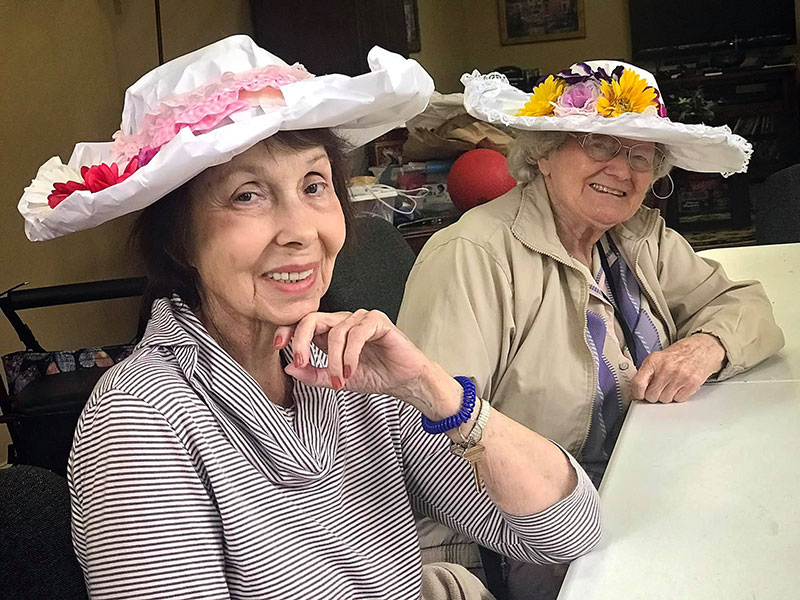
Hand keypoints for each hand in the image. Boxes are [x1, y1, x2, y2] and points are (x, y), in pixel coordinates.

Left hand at [274, 310, 461, 418]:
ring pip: (335, 332)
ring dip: (334, 360)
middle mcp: (344, 321)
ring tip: (340, 379)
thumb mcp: (336, 380)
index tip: (278, 346)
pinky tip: (352, 369)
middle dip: (302, 340)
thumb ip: (313, 374)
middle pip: (313, 319)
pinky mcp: (377, 321)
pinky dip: (350, 354)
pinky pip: (356, 333)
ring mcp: (361, 318)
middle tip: (302, 361)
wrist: (404, 381)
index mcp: (331, 332)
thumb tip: (289, 367)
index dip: (288, 330)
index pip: (303, 323)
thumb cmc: (375, 376)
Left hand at [631, 333, 725, 403]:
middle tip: (659, 389)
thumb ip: (646, 372)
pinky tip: (680, 386)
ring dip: (667, 396)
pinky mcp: (692, 383)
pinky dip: (679, 396)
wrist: (701, 349)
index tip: (639, 395)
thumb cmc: (677, 355)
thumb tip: (636, 390)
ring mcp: (680, 376)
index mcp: (654, 360)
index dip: (637, 393)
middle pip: (651, 395)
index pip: (638, 383)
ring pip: (665, 400)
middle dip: (654, 395)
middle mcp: (666, 368)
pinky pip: (679, 399)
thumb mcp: (657, 358)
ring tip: (671, 385)